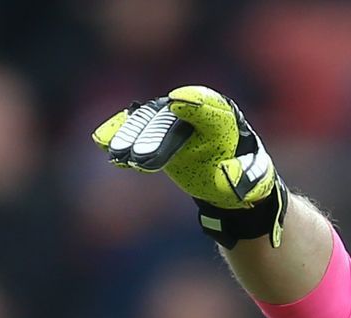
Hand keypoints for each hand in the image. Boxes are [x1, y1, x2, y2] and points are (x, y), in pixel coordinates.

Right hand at [93, 87, 284, 246]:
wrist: (227, 175)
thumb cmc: (242, 179)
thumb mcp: (249, 183)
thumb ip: (240, 178)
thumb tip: (226, 176)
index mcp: (224, 119)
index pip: (208, 105)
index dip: (193, 103)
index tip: (177, 102)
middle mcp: (195, 110)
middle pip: (170, 118)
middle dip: (153, 136)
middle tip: (139, 158)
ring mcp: (173, 117)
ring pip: (149, 122)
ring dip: (131, 137)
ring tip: (117, 155)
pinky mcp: (156, 128)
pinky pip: (136, 127)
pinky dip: (119, 132)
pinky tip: (102, 141)